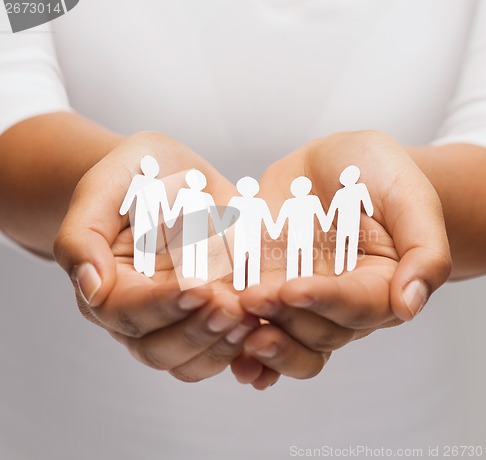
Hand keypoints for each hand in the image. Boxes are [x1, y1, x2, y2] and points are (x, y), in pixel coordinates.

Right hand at [54, 132, 257, 381]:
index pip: (128, 313)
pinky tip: (265, 326)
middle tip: (231, 308)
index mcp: (109, 288)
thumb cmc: (133, 177)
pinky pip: (223, 349)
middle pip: (159, 349)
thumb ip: (83, 236)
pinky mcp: (211, 314)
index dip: (163, 306)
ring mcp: (178, 319)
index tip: (198, 288)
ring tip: (251, 317)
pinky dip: (244, 347)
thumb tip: (90, 287)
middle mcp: (141, 314)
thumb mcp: (103, 189)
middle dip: (197, 333)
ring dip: (222, 347)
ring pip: (192, 362)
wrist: (171, 175)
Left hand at [232, 131, 451, 388]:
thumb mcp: (410, 197)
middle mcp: (341, 301)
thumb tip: (409, 307)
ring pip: (287, 339)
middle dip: (285, 319)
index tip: (294, 289)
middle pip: (318, 332)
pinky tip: (228, 353)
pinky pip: (258, 323)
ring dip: (261, 341)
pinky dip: (242, 342)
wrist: (334, 164)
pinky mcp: (270, 286)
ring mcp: (303, 298)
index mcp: (380, 285)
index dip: (325, 301)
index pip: (357, 306)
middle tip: (253, 298)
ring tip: (231, 326)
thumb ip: (423, 250)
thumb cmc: (377, 173)